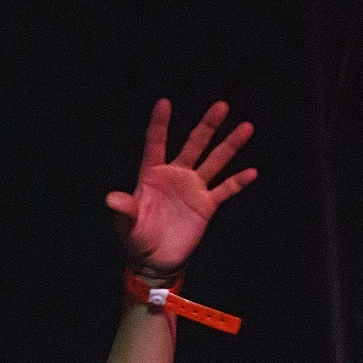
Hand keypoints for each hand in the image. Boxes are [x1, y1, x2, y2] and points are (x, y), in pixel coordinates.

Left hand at [104, 98, 257, 276]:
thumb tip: (111, 198)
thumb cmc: (137, 239)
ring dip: (230, 145)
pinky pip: (224, 190)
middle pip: (194, 145)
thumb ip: (124, 209)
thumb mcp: (127, 224)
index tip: (164, 102)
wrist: (155, 260)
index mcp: (152, 175)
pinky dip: (238, 182)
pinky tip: (251, 172)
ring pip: (214, 161)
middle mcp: (175, 175)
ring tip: (246, 127)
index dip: (159, 124)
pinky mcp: (206, 205)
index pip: (156, 144)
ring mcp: (193, 188)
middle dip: (207, 126)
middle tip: (221, 105)